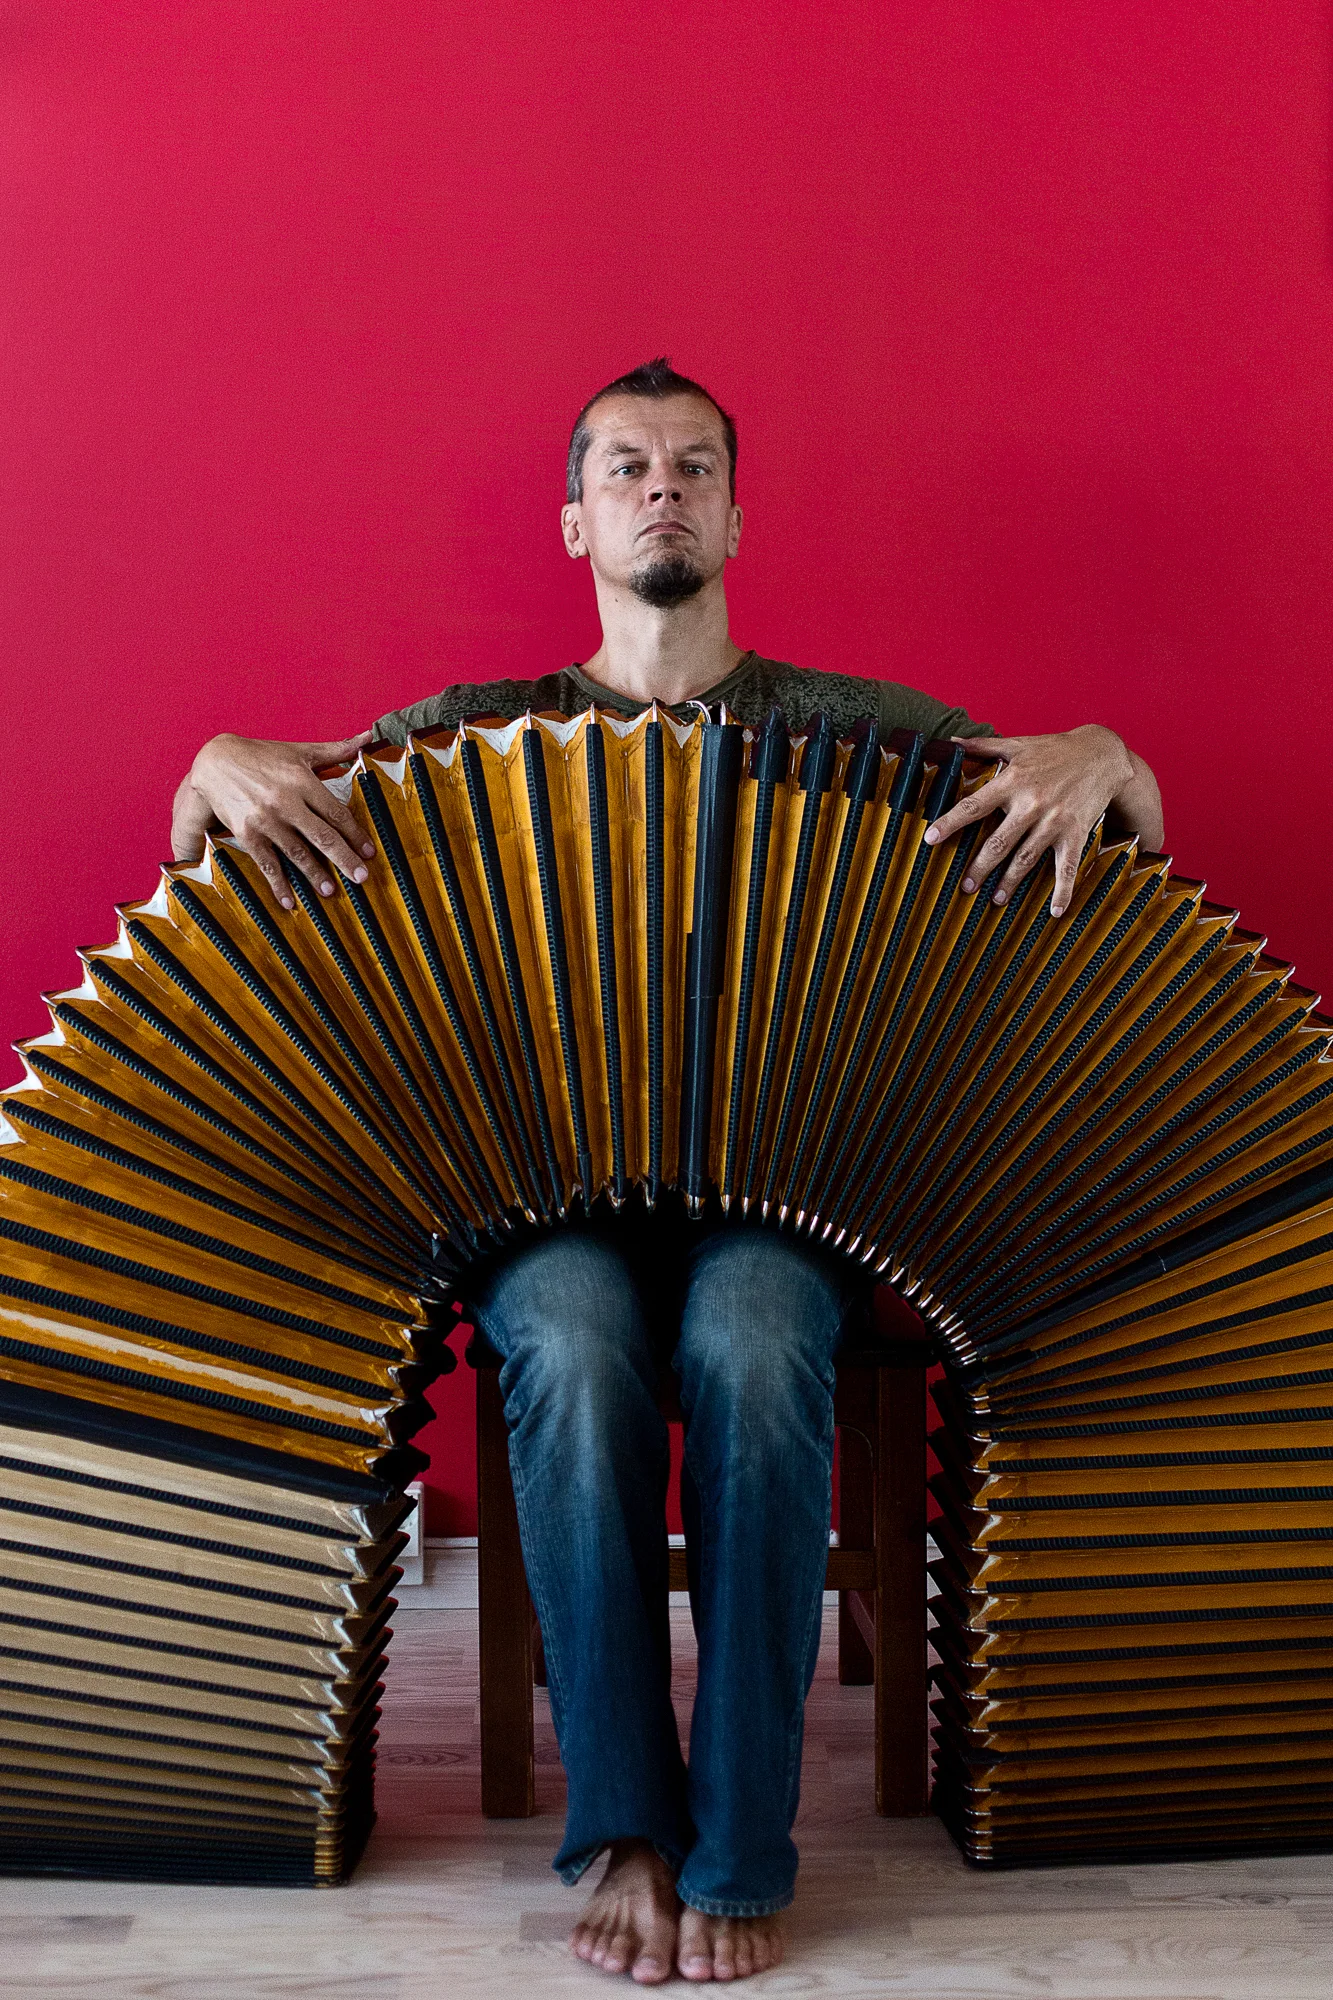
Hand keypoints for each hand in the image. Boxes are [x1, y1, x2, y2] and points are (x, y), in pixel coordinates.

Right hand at [171, 730, 376, 907]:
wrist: (216, 761)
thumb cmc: (264, 756)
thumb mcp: (300, 751)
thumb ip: (337, 750)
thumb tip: (368, 737)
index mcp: (302, 781)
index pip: (336, 812)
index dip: (355, 834)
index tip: (369, 852)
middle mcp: (286, 802)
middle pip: (322, 836)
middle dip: (344, 859)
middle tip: (361, 878)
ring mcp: (265, 820)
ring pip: (296, 852)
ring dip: (314, 875)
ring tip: (330, 892)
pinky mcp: (246, 833)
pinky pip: (266, 863)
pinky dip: (278, 884)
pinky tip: (289, 902)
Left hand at [923, 725, 1161, 918]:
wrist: (1102, 753)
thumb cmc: (1055, 749)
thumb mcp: (1019, 743)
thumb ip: (983, 746)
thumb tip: (950, 743)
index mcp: (1012, 781)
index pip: (974, 805)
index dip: (951, 822)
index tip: (930, 839)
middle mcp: (1031, 804)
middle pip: (998, 842)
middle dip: (980, 867)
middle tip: (965, 887)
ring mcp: (1054, 821)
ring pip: (1026, 858)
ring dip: (1010, 882)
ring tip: (996, 900)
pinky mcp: (1076, 833)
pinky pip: (1067, 867)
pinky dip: (1062, 891)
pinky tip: (1055, 912)